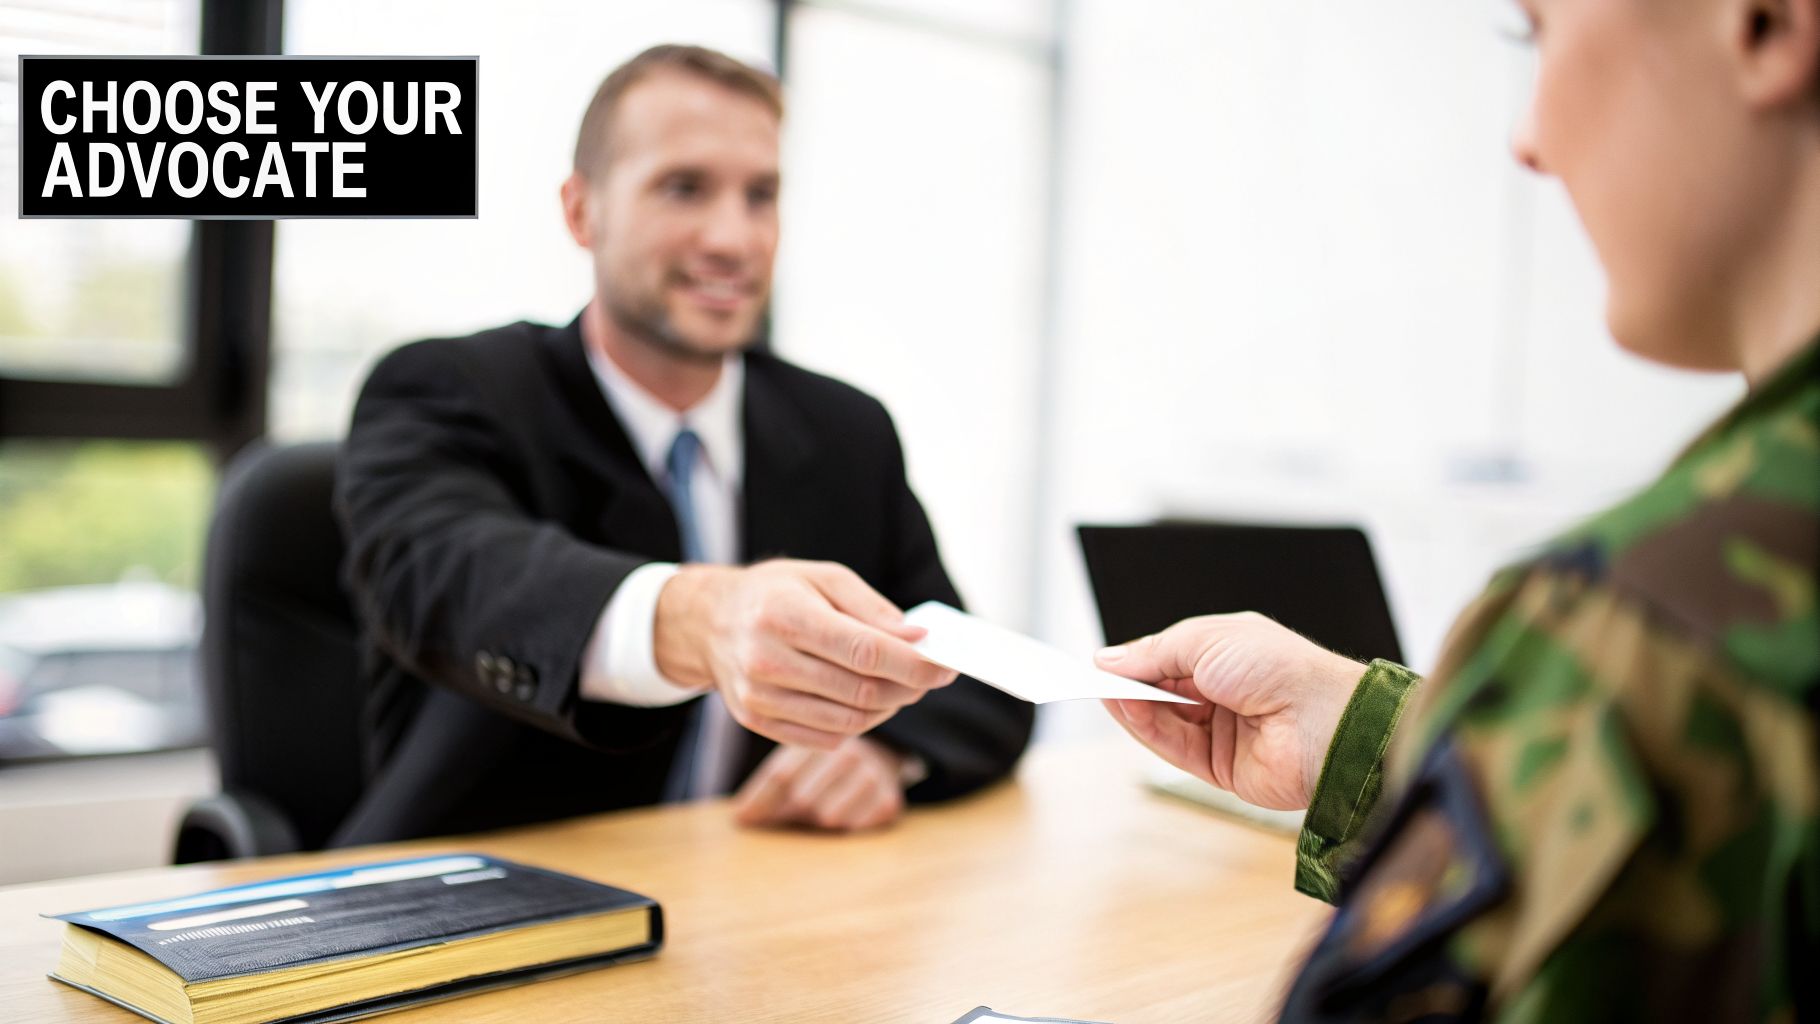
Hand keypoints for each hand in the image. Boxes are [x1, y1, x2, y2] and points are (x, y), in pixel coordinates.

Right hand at [653, 559, 956, 749]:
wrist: (709, 621)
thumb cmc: (776, 593)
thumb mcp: (824, 578)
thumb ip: (873, 610)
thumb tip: (918, 640)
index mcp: (785, 615)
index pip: (865, 651)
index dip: (914, 664)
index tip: (946, 667)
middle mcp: (766, 659)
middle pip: (861, 691)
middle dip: (907, 688)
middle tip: (927, 676)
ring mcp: (758, 696)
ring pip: (849, 722)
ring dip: (886, 709)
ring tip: (896, 686)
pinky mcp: (757, 721)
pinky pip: (826, 738)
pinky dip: (856, 724)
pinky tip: (861, 701)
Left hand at [732, 737, 906, 831]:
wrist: (882, 756)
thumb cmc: (826, 765)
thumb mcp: (799, 761)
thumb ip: (772, 783)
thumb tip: (739, 819)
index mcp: (820, 738)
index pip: (780, 775)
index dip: (758, 800)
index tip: (741, 820)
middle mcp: (848, 753)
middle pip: (802, 798)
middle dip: (787, 814)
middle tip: (786, 817)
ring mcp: (872, 775)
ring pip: (828, 816)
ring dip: (818, 822)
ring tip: (821, 812)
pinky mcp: (889, 800)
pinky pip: (854, 827)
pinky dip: (845, 828)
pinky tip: (847, 814)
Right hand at [1097, 612, 1366, 810]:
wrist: (1323, 721)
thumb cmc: (1279, 667)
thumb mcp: (1207, 640)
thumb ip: (1154, 652)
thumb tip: (1109, 660)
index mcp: (1228, 655)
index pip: (1168, 659)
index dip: (1134, 661)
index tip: (1099, 663)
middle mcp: (1224, 692)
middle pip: (1161, 692)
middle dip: (1128, 685)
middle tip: (1091, 679)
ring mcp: (1222, 730)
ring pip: (1162, 721)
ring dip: (1132, 706)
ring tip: (1105, 692)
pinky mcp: (1220, 766)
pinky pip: (1173, 747)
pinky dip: (1147, 729)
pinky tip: (1127, 709)